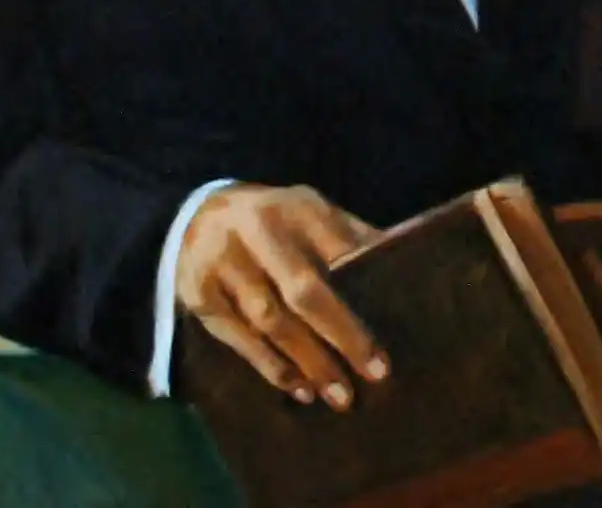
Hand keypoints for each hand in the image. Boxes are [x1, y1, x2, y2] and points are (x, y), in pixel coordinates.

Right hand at [176, 182, 389, 409]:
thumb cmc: (274, 221)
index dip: (363, 302)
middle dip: (341, 336)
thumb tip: (403, 266)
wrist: (197, 212)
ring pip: (270, 320)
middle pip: (303, 290)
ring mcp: (223, 259)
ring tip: (338, 394)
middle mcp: (258, 229)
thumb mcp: (310, 214)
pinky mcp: (199, 290)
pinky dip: (269, 365)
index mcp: (297, 208)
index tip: (385, 349)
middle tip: (371, 376)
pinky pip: (238, 336)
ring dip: (307, 361)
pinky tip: (295, 385)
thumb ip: (350, 238)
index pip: (340, 255)